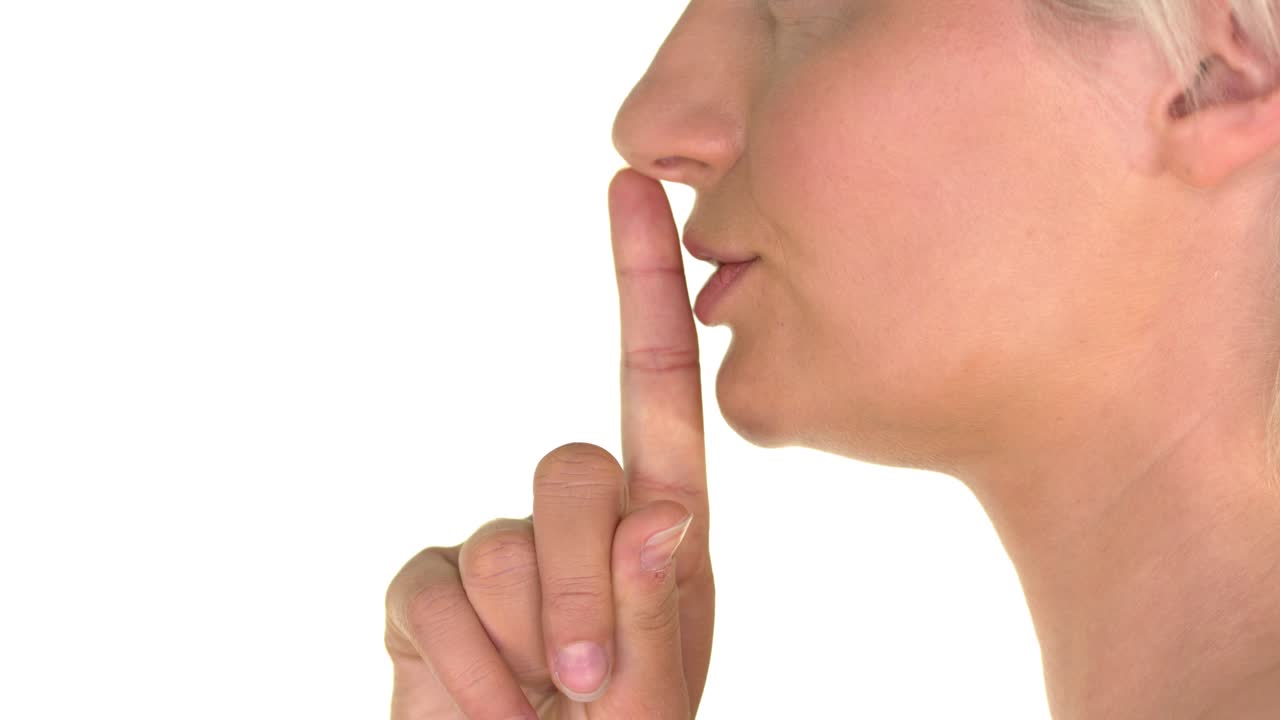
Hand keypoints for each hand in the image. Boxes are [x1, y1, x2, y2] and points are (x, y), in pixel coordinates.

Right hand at [384, 168, 715, 718]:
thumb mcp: (655, 687)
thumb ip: (654, 605)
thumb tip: (657, 513)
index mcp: (659, 525)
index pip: (656, 382)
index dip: (645, 282)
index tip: (635, 186)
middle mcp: (580, 517)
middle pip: (571, 472)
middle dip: (581, 588)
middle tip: (586, 687)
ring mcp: (496, 548)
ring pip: (502, 548)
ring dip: (526, 643)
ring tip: (543, 701)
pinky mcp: (426, 588)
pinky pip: (431, 592)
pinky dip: (464, 667)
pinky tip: (487, 703)